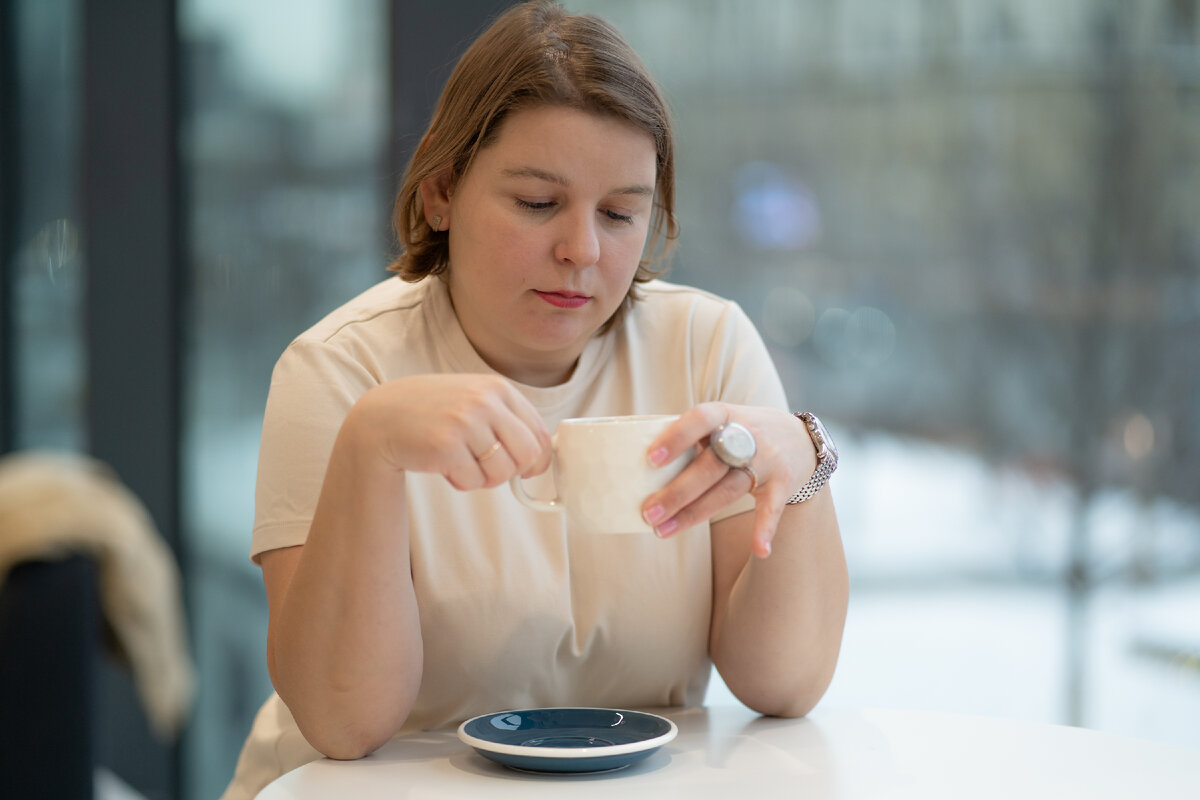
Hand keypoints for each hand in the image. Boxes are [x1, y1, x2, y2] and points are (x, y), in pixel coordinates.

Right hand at [349, 374, 551, 489]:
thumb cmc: (433, 413)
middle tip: (488, 469)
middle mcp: (484, 401)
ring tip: (462, 465)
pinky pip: (473, 481)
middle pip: (527, 455)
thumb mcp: (474, 401)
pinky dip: (461, 482)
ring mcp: (465, 422)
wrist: (381, 417)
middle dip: (511, 471)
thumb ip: (506, 419)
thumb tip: (543, 456)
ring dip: (484, 479)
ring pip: (501, 472)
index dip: (538, 460)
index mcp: (497, 388)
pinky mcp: (446, 446)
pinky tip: (444, 466)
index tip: (527, 470)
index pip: (539, 433)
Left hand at [641, 403, 817, 557]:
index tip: (650, 459)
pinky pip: (772, 509)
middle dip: (677, 492)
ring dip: (695, 513)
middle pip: (709, 466)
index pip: (700, 419)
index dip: (676, 438)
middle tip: (648, 512)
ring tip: (663, 530)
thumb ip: (692, 437)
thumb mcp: (722, 421)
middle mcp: (748, 435)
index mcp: (726, 414)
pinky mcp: (783, 483)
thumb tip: (640, 462)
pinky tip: (759, 550)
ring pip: (728, 490)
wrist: (801, 438)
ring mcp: (766, 460)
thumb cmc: (744, 432)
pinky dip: (765, 529)